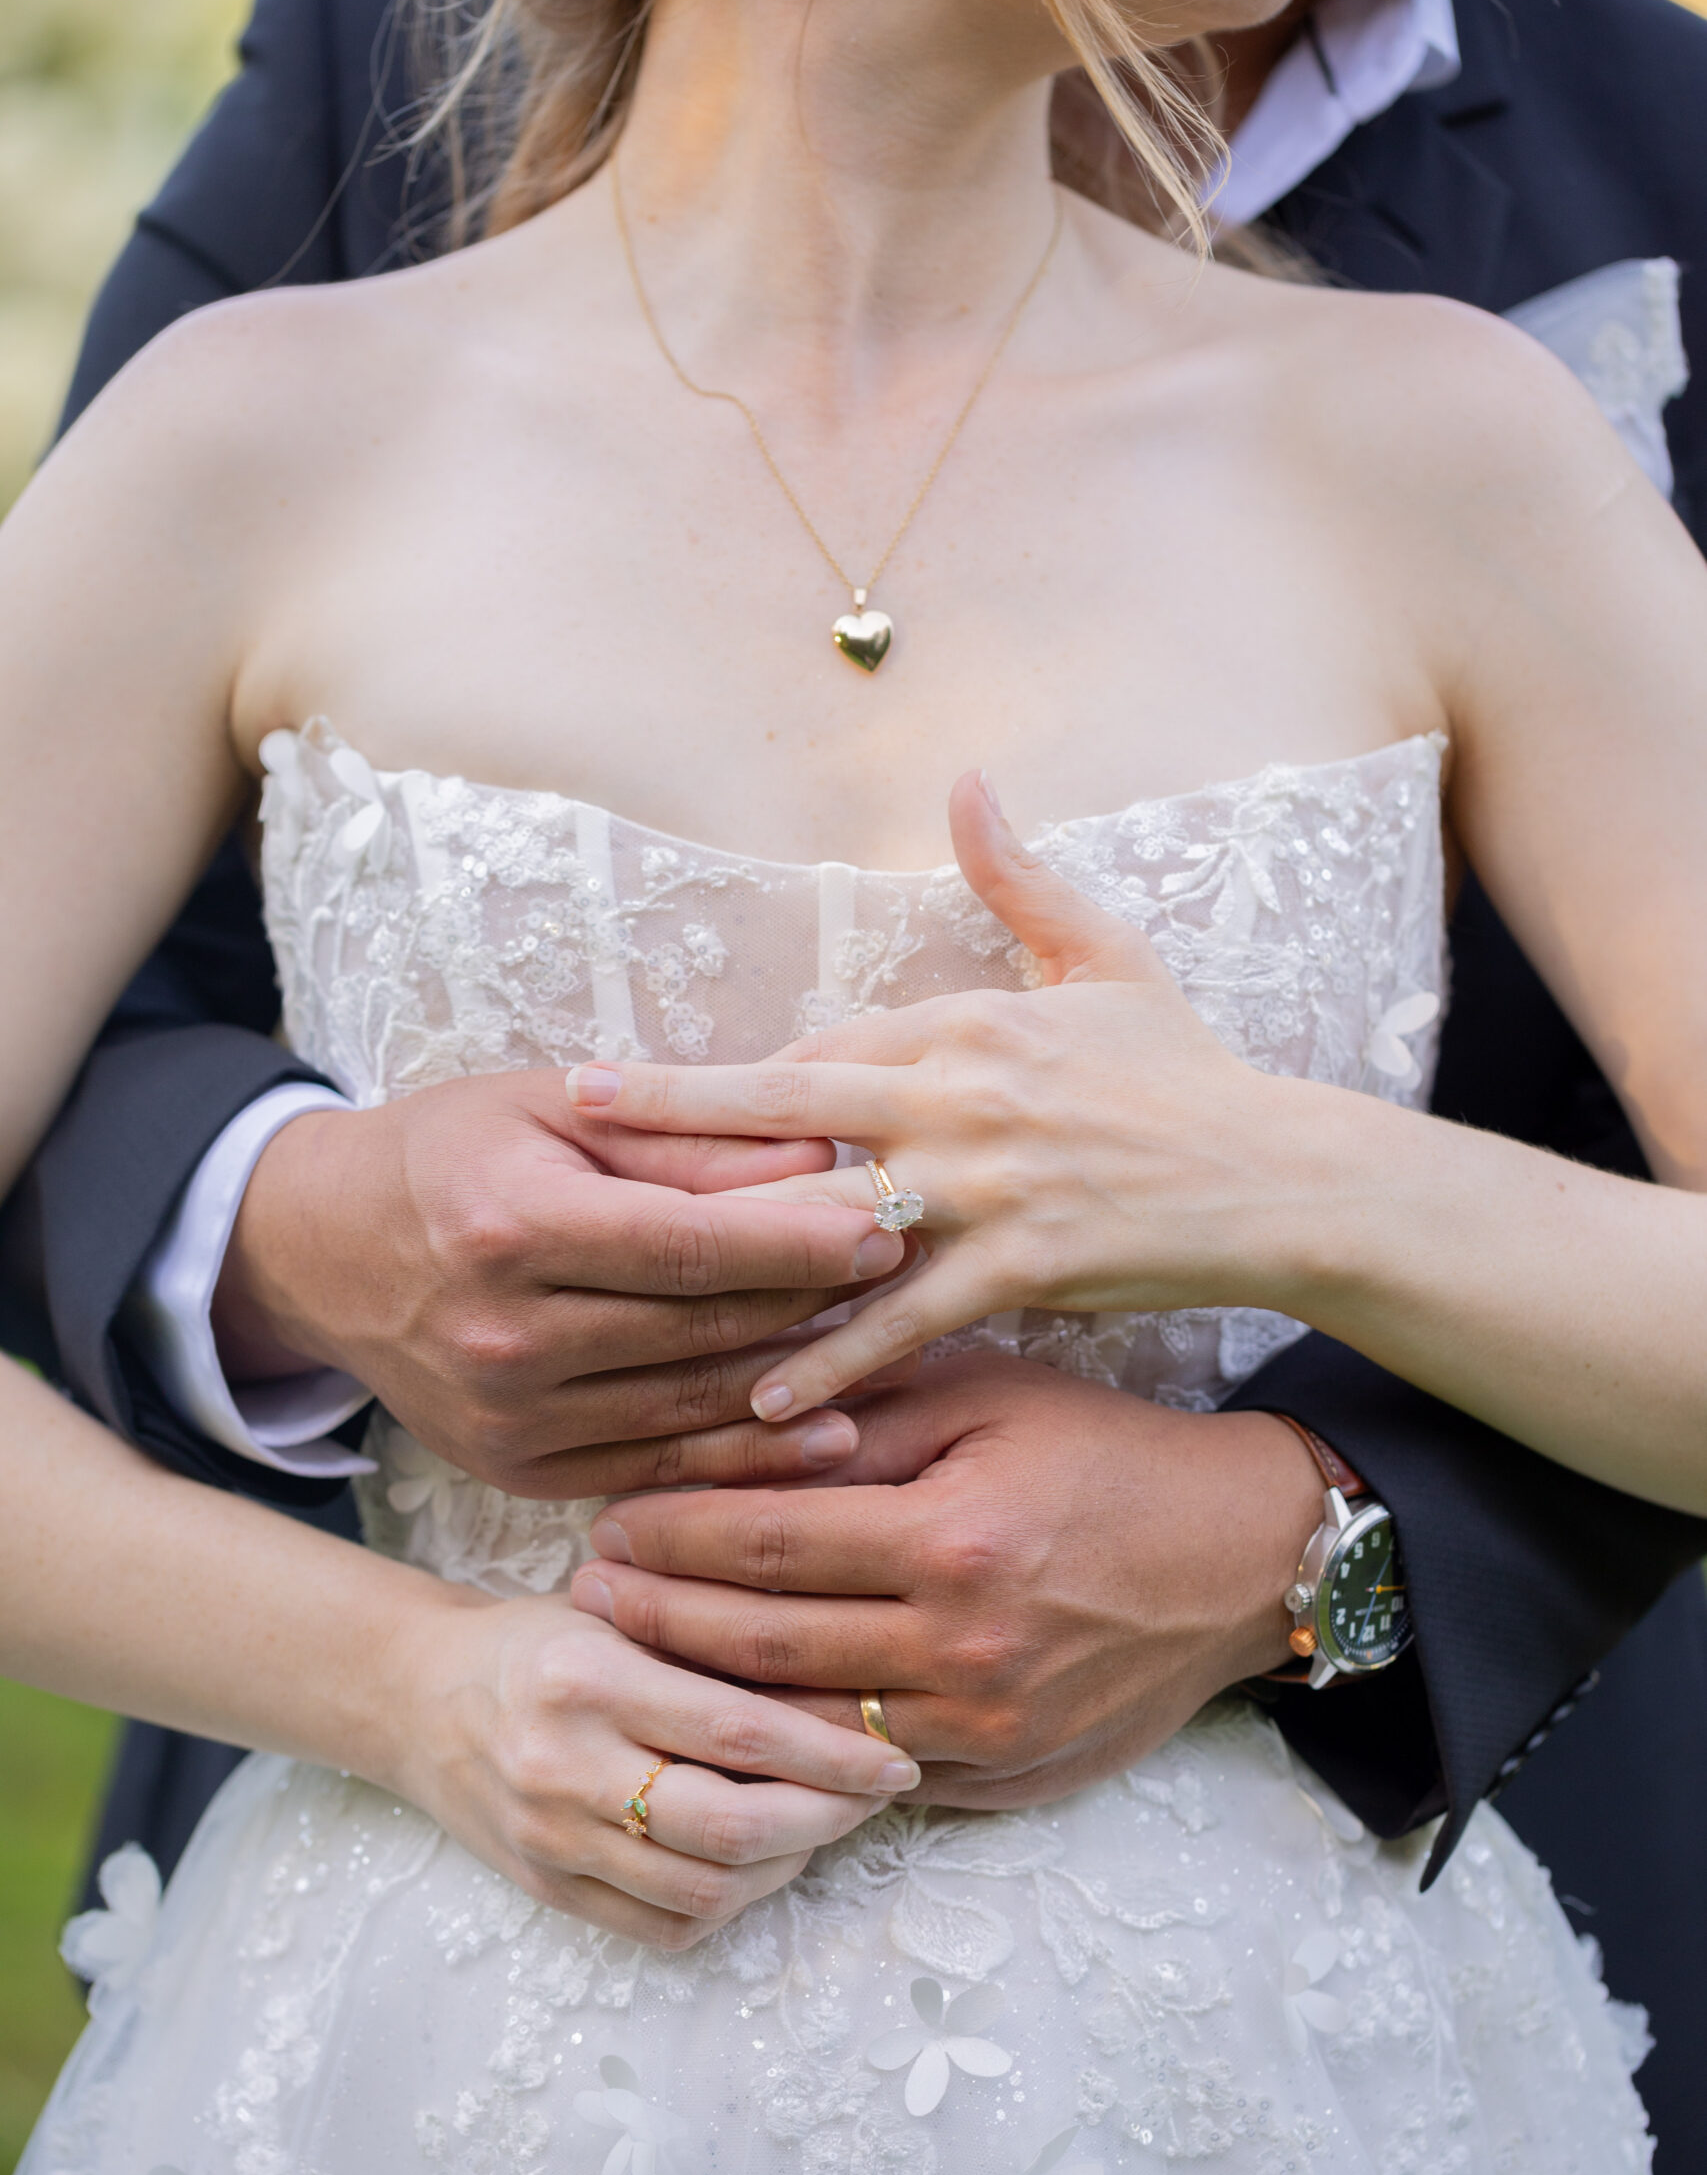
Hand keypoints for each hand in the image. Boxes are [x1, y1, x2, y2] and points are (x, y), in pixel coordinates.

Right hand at [214, 1068, 905, 1494]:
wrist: (325, 1252)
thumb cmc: (454, 1153)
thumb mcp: (555, 1108)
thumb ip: (688, 1138)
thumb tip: (824, 1159)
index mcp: (511, 1227)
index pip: (693, 1244)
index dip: (803, 1241)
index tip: (893, 1225)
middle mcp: (506, 1335)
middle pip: (704, 1328)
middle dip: (821, 1303)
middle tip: (917, 1278)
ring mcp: (510, 1419)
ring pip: (695, 1405)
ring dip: (804, 1380)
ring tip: (897, 1346)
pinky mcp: (521, 1473)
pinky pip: (660, 1465)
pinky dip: (748, 1454)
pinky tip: (828, 1432)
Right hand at [383, 1582, 923, 1950]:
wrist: (419, 1698)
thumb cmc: (545, 1638)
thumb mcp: (618, 1605)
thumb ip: (712, 1633)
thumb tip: (849, 1665)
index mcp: (588, 1678)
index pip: (738, 1732)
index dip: (833, 1753)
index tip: (896, 1754)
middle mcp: (564, 1767)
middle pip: (731, 1829)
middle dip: (828, 1818)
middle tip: (878, 1792)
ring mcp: (552, 1842)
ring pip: (707, 1889)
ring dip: (789, 1864)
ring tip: (825, 1820)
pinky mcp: (549, 1892)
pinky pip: (667, 1926)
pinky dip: (734, 1901)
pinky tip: (761, 1858)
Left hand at [565, 772, 1314, 1416]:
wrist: (1273, 1176)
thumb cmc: (1182, 1072)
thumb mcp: (1105, 955)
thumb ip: (1018, 877)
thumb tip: (967, 780)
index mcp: (964, 1024)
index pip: (815, 1049)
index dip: (720, 1078)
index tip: (627, 1084)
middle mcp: (957, 1096)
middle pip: (790, 1108)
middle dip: (678, 1117)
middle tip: (578, 1122)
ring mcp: (984, 1184)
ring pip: (829, 1214)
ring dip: (729, 1246)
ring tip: (629, 1274)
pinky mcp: (1019, 1266)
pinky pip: (902, 1316)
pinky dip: (831, 1356)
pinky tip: (757, 1394)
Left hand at [569, 1354, 1323, 1809]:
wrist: (1246, 1557)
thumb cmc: (1110, 1453)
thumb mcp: (991, 1395)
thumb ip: (861, 1407)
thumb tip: (733, 1420)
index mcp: (954, 1541)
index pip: (767, 1547)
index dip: (670, 1538)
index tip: (602, 1523)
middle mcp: (966, 1648)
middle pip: (764, 1647)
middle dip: (658, 1621)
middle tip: (584, 1599)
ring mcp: (988, 1729)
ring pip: (804, 1731)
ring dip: (708, 1697)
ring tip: (635, 1659)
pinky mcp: (1008, 1781)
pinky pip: (873, 1779)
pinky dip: (796, 1751)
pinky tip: (739, 1718)